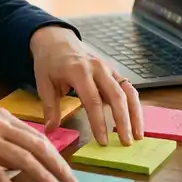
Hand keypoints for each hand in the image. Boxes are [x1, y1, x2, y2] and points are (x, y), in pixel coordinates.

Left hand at [30, 26, 143, 145]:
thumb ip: (50, 107)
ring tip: (138, 135)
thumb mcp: (43, 82)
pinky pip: (129, 88)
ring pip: (128, 91)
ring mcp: (108, 69)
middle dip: (123, 120)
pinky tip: (136, 121)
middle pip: (116, 96)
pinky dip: (134, 105)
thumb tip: (51, 130)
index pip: (93, 100)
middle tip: (126, 143)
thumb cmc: (49, 61)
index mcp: (79, 71)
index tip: (103, 141)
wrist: (56, 39)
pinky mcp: (114, 71)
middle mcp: (98, 68)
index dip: (99, 122)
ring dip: (135, 114)